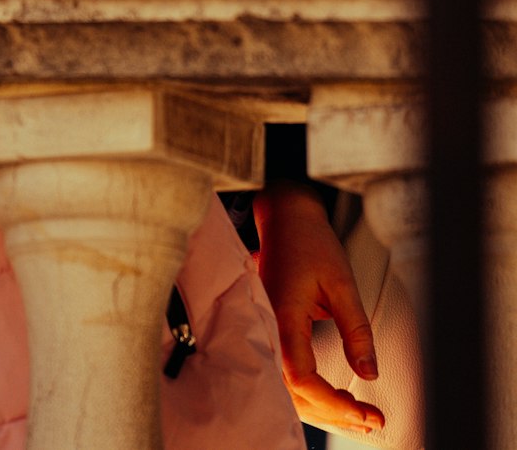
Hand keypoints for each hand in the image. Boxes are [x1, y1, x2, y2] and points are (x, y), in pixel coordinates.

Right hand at [254, 182, 385, 435]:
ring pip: (286, 387)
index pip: (301, 377)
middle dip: (333, 414)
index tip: (367, 412)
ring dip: (322, 408)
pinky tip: (334, 398)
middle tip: (372, 420)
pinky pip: (284, 372)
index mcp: (283, 315)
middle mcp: (268, 326)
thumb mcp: (342, 283)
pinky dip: (309, 393)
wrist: (285, 217)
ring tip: (359, 415)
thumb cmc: (310, 241)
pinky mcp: (269, 329)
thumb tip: (369, 373)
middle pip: (292, 392)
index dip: (333, 402)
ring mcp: (265, 329)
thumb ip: (356, 330)